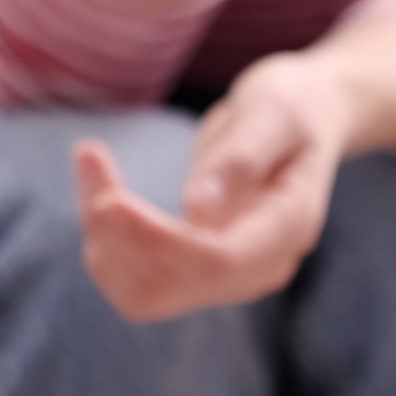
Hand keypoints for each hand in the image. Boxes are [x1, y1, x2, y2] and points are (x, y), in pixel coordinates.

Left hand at [72, 53, 353, 321]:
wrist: (306, 116)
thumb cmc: (292, 104)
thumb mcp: (274, 112)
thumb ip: (240, 160)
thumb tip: (196, 212)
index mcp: (290, 227)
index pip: (217, 261)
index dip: (155, 240)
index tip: (104, 199)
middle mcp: (263, 265)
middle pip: (173, 284)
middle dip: (118, 235)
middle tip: (89, 155)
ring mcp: (233, 276)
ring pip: (145, 292)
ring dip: (104, 240)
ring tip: (92, 165)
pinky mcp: (201, 270)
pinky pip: (139, 278)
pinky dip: (106, 242)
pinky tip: (99, 190)